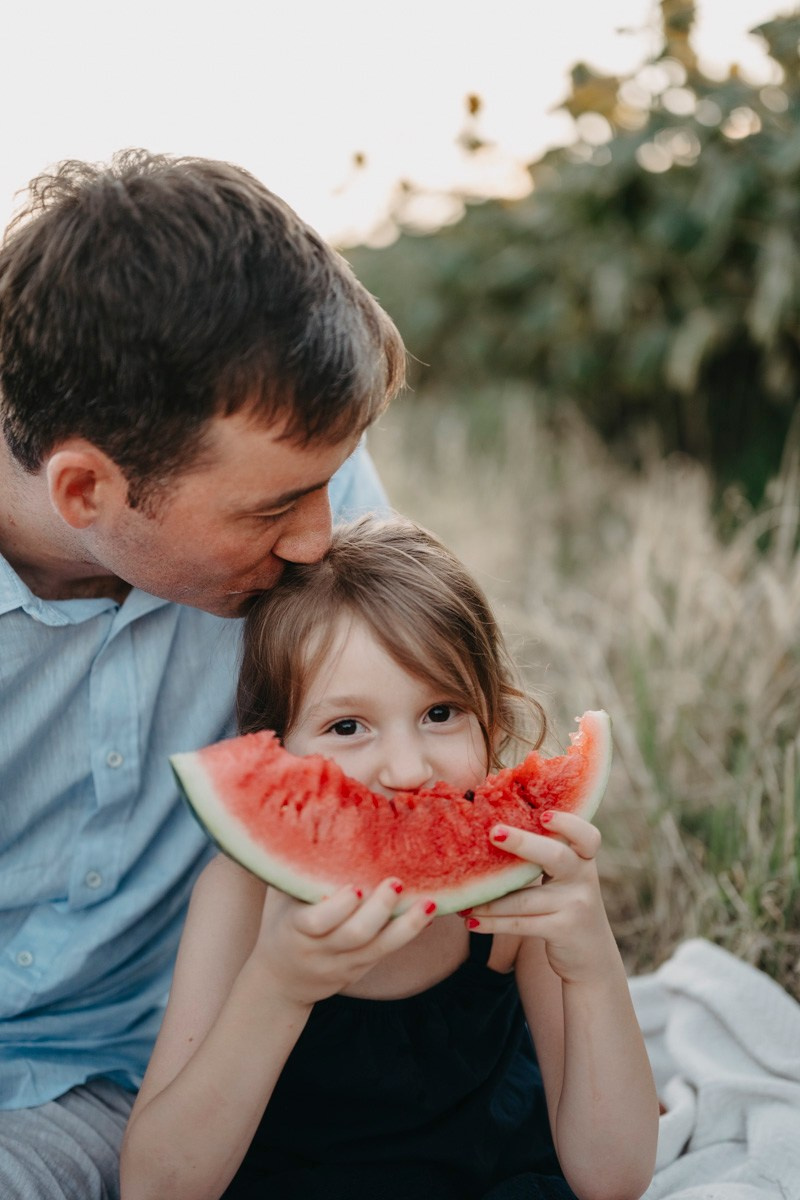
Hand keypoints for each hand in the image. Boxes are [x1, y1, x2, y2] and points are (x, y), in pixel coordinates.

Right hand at [251, 879, 435, 1006]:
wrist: (280, 981)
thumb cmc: (281, 924)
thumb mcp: (280, 899)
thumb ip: (296, 869)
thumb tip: (313, 816)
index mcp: (295, 929)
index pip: (316, 922)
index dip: (338, 908)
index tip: (355, 888)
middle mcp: (321, 950)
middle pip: (355, 935)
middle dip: (379, 910)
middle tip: (396, 883)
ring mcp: (344, 964)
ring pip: (379, 949)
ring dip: (407, 925)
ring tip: (429, 902)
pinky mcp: (361, 969)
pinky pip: (387, 952)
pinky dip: (409, 933)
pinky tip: (427, 915)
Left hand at [464, 812, 616, 983]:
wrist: (591, 956)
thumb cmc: (565, 905)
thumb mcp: (565, 878)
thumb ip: (544, 856)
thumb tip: (492, 833)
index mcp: (583, 859)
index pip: (586, 835)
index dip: (567, 822)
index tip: (542, 814)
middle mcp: (583, 878)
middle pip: (555, 856)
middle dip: (522, 843)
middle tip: (493, 833)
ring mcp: (576, 905)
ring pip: (525, 899)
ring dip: (490, 901)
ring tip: (463, 900)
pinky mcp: (563, 930)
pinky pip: (521, 923)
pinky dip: (493, 923)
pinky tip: (471, 922)